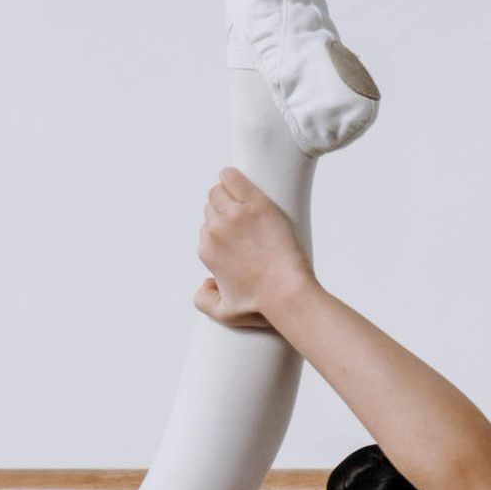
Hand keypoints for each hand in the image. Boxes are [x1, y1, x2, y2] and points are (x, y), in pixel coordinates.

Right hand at [193, 167, 311, 327]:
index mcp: (207, 252)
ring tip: (244, 200)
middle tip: (245, 220)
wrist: (287, 293)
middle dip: (224, 212)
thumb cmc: (262, 306)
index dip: (222, 232)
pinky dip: (232, 176)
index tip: (238, 235)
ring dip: (228, 193)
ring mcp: (234, 216)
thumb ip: (205, 301)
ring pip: (218, 191)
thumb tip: (203, 285)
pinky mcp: (255, 204)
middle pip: (211, 208)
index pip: (206, 229)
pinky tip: (238, 180)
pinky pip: (232, 178)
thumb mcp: (226, 313)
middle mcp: (215, 232)